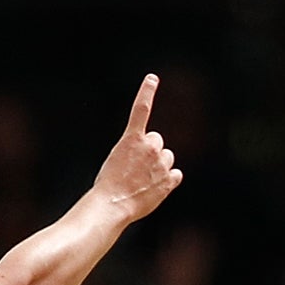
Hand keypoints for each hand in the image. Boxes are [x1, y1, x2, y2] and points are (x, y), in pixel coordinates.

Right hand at [92, 74, 182, 223]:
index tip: (152, 78)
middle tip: (136, 169)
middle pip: (158, 142)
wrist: (112, 206)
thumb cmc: (108, 186)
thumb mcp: (116, 161)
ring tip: (143, 181)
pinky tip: (155, 189)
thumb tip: (154, 159)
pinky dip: (168, 181)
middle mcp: (150, 147)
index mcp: (132, 139)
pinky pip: (176, 175)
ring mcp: (161, 163)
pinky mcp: (168, 179)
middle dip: (151, 152)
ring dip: (159, 166)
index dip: (147, 92)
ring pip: (167, 158)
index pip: (141, 110)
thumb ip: (136, 154)